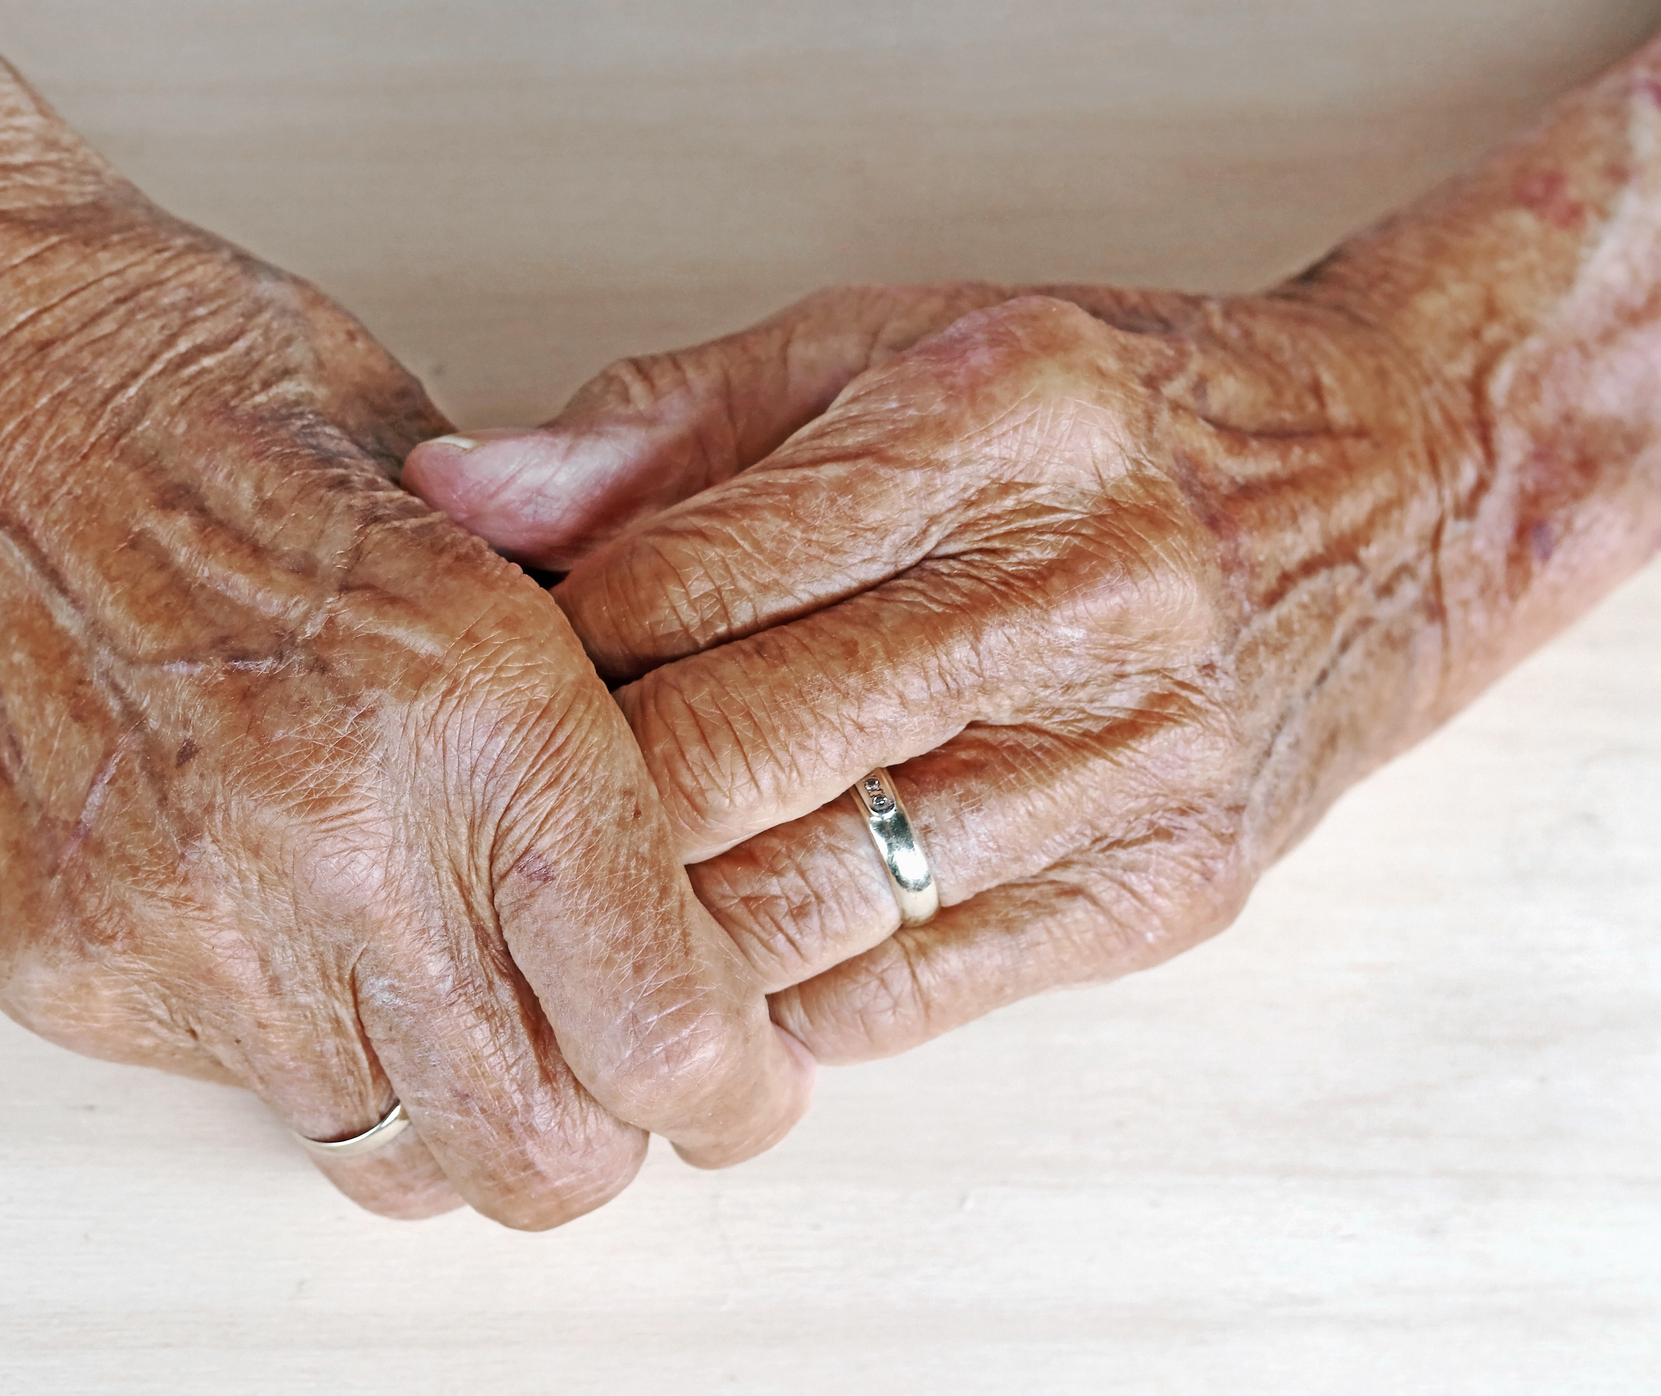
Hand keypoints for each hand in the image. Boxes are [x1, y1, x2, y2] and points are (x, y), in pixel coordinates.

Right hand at [0, 0, 808, 1228]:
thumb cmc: (234, 408)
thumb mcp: (499, 530)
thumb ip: (602, 741)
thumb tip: (701, 904)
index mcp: (484, 714)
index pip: (667, 1036)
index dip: (733, 1089)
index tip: (735, 1075)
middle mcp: (332, 844)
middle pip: (539, 1163)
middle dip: (603, 1133)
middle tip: (605, 1056)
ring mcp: (179, 921)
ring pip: (390, 1162)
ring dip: (446, 1099)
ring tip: (436, 964)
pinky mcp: (63, 963)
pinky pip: (242, 1094)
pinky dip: (300, 1040)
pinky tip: (283, 903)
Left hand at [405, 282, 1453, 1060]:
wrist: (1383, 504)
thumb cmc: (1100, 420)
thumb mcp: (884, 351)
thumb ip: (660, 427)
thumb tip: (458, 497)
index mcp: (994, 423)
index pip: (674, 582)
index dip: (542, 652)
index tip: (496, 680)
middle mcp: (1084, 593)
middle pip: (722, 761)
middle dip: (572, 805)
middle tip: (510, 809)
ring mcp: (1136, 763)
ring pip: (795, 907)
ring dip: (654, 921)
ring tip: (591, 895)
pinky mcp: (1161, 893)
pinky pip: (896, 995)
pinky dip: (773, 992)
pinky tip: (727, 949)